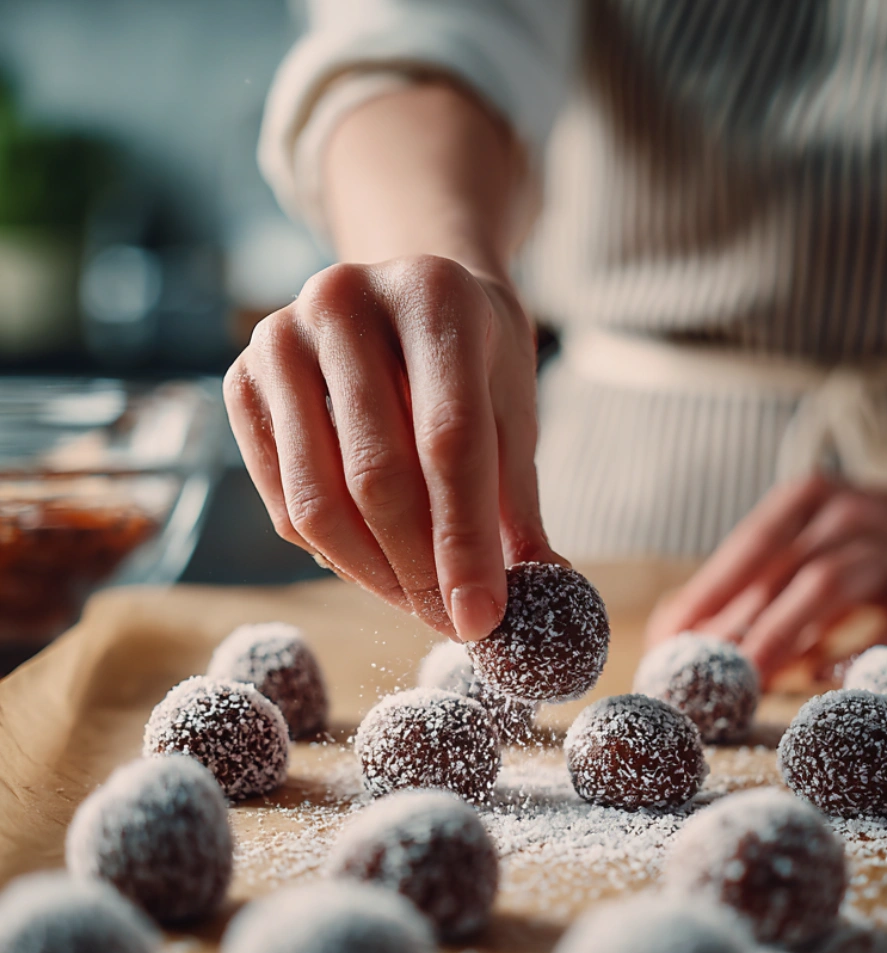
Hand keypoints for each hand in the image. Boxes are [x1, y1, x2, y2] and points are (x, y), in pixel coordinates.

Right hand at [224, 256, 560, 640]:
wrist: (403, 299)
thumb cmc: (472, 362)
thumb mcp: (512, 413)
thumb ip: (520, 503)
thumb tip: (546, 597)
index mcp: (433, 296)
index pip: (449, 441)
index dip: (465, 542)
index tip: (482, 619)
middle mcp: (345, 300)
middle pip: (378, 475)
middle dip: (419, 571)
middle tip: (452, 625)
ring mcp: (280, 336)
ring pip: (318, 499)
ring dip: (372, 576)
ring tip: (418, 603)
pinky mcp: (241, 379)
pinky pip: (281, 501)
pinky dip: (330, 553)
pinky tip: (374, 564)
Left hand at [647, 408, 886, 684]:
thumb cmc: (878, 542)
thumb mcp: (817, 543)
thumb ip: (759, 583)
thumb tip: (683, 634)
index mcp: (810, 500)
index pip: (745, 548)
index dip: (702, 597)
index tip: (663, 644)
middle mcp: (850, 513)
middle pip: (779, 567)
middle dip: (731, 624)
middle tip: (694, 675)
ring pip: (829, 583)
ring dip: (782, 633)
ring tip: (745, 680)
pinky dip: (857, 654)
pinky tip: (823, 683)